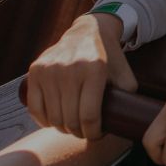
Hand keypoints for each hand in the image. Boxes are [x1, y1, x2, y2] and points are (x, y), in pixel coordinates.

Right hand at [25, 12, 137, 139]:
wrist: (87, 31)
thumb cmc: (109, 58)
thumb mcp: (125, 73)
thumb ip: (130, 96)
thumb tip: (129, 122)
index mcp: (94, 70)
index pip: (90, 116)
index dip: (94, 133)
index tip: (97, 134)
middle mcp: (70, 69)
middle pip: (70, 119)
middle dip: (79, 133)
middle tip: (85, 132)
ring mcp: (50, 70)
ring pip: (53, 116)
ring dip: (63, 129)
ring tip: (72, 127)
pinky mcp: (35, 70)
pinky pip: (35, 108)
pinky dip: (43, 121)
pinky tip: (53, 123)